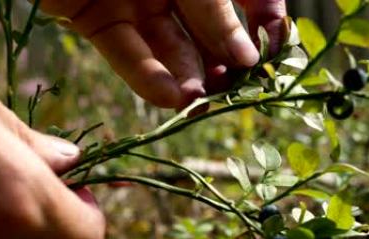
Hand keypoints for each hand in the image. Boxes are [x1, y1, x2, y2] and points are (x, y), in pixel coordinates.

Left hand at [39, 0, 287, 108]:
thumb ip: (212, 8)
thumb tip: (248, 57)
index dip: (265, 23)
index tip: (272, 53)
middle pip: (208, 31)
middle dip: (224, 60)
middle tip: (236, 88)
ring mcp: (134, 3)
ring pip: (168, 48)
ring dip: (188, 75)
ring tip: (200, 98)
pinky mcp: (96, 19)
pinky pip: (126, 53)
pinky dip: (148, 78)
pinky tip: (172, 98)